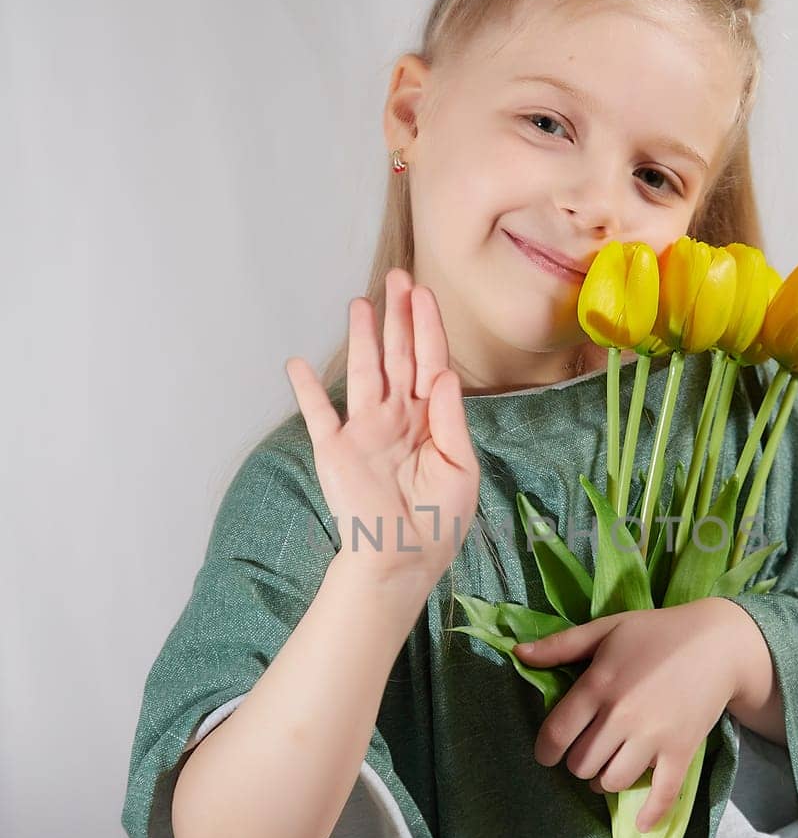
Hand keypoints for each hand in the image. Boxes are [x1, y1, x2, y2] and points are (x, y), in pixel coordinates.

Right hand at [285, 268, 480, 589]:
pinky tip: (297, 364)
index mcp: (432, 421)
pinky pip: (318, 414)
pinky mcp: (336, 450)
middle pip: (398, 357)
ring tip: (360, 303)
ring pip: (364, 373)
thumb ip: (451, 419)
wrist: (402, 560)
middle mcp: (398, 418)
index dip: (427, 328)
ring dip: (362, 338)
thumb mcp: (460, 469)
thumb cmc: (437, 521)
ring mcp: (365, 431)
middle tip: (398, 277)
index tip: (424, 294)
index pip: (430, 363)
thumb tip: (443, 373)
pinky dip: (306, 390)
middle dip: (399, 317)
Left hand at [513, 599, 745, 830]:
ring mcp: (653, 737)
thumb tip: (518, 653)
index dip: (545, 751)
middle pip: (582, 763)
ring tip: (608, 769)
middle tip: (587, 752)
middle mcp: (621, 716)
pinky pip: (662, 794)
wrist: (718, 643)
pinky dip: (650, 813)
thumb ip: (561, 645)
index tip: (547, 755)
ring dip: (604, 781)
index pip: (557, 734)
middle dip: (578, 763)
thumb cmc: (657, 632)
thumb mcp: (606, 629)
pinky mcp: (681, 751)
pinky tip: (641, 822)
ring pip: (613, 781)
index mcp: (598, 685)